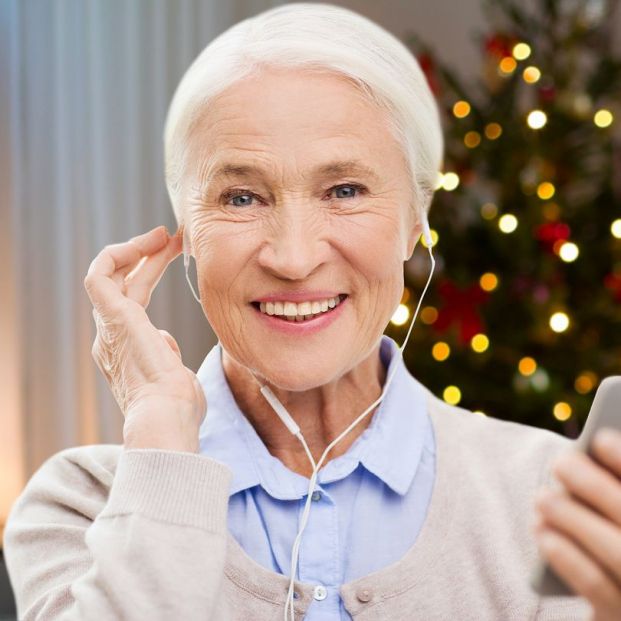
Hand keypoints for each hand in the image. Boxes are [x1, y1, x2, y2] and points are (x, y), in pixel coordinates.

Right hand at [84, 225, 205, 451]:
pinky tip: (145, 243)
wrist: (167, 417)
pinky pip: (99, 275)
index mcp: (128, 350)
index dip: (150, 274)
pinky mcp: (112, 317)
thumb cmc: (178, 407)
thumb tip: (164, 341)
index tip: (174, 258)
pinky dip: (117, 254)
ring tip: (163, 235)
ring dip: (136, 250)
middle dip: (148, 258)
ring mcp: (109, 328)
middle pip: (124, 285)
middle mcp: (112, 337)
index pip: (133, 300)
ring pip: (110, 276)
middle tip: (172, 238)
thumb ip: (168, 357)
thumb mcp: (175, 378)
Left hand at [532, 427, 620, 620]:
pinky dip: (567, 555)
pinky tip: (543, 533)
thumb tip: (591, 449)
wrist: (618, 604)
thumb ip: (612, 489)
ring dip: (573, 517)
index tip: (599, 438)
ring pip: (618, 551)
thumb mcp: (614, 515)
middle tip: (560, 462)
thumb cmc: (614, 549)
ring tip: (541, 497)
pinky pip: (596, 586)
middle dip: (594, 485)